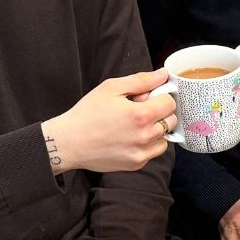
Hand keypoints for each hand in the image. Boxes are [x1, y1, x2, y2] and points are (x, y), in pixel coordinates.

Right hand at [42, 70, 177, 174]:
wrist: (69, 142)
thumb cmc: (87, 113)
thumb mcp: (111, 88)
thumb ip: (141, 80)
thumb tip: (162, 75)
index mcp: (141, 115)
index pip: (170, 103)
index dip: (160, 97)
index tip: (148, 97)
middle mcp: (144, 136)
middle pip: (171, 121)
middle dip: (160, 113)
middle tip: (139, 110)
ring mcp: (141, 153)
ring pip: (164, 138)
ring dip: (156, 130)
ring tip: (135, 125)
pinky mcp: (135, 164)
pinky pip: (152, 152)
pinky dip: (147, 144)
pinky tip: (129, 137)